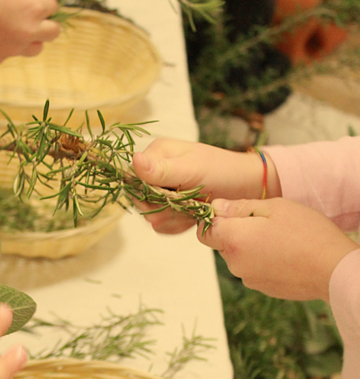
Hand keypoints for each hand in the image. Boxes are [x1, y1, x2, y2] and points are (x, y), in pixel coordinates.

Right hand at [0, 0, 59, 62]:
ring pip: (35, 49)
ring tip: (16, 31)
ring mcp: (15, 48)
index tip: (37, 1)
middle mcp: (29, 31)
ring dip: (30, 40)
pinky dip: (4, 46)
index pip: (53, 6)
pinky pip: (8, 53)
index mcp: (34, 8)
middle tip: (36, 21)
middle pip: (53, 33)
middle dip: (47, 25)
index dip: (45, 3)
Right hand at [132, 139, 280, 233]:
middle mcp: (154, 171)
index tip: (168, 197)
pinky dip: (176, 225)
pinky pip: (161, 224)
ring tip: (193, 209)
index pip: (132, 179)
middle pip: (139, 200)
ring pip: (150, 215)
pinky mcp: (170, 207)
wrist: (246, 187)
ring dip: (172, 218)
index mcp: (156, 153)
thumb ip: (162, 169)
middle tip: (185, 204)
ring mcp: (162, 190)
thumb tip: (133, 159)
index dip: (146, 194)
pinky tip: (191, 217)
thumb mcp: (193, 169)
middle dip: (162, 209)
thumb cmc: (223, 170)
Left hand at [198, 197, 359, 301]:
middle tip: (265, 223)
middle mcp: (234, 263)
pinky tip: (284, 254)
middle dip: (235, 232)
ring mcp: (247, 278)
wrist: (334, 270)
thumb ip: (239, 208)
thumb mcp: (274, 208)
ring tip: (278, 239)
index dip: (214, 220)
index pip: (204, 231)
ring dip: (249, 246)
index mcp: (233, 240)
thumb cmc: (307, 233)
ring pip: (238, 256)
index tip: (231, 213)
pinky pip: (252, 269)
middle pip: (222, 244)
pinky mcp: (261, 288)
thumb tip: (216, 208)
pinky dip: (261, 260)